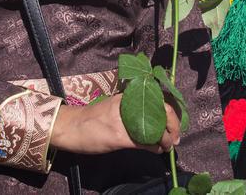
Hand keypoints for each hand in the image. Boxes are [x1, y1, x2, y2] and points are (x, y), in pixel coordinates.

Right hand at [50, 94, 179, 155]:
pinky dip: (156, 147)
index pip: (158, 97)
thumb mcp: (114, 108)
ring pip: (157, 127)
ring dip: (167, 138)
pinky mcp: (119, 137)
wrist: (69, 126)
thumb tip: (153, 122)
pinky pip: (145, 142)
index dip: (171, 110)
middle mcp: (128, 104)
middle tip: (176, 137)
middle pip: (163, 109)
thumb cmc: (91, 118)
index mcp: (128, 95)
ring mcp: (124, 120)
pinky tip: (158, 150)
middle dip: (174, 124)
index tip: (175, 121)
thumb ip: (131, 110)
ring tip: (168, 145)